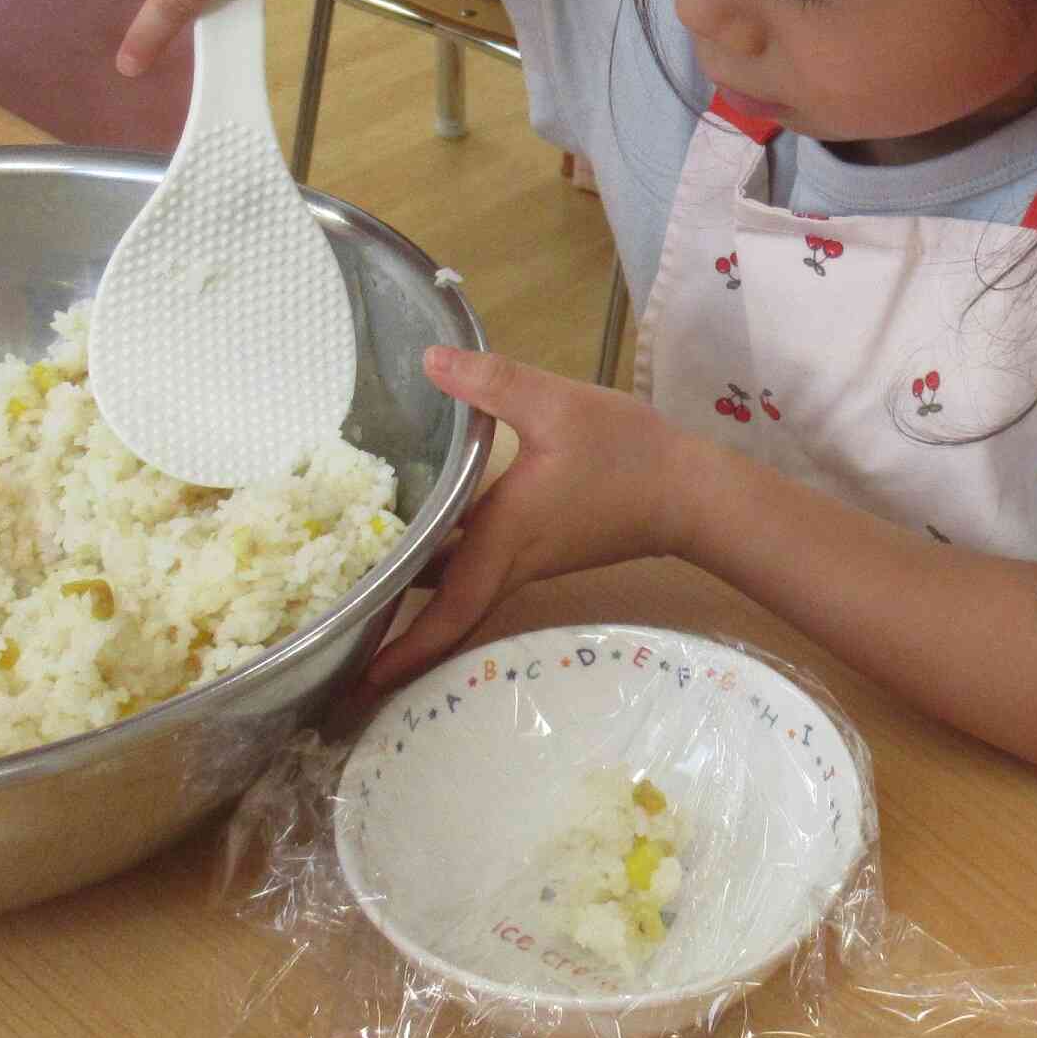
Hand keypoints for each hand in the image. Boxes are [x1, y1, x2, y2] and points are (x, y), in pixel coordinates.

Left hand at [365, 346, 691, 688]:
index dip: (406, 646)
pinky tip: (426, 545)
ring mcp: (529, 561)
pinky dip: (446, 573)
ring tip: (369, 591)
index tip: (361, 676)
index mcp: (505, 537)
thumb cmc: (626, 454)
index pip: (448, 608)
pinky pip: (482, 574)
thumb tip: (429, 360)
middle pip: (447, 613)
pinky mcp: (543, 550)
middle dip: (400, 638)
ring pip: (463, 594)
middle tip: (346, 645)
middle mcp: (511, 561)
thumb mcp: (557, 406)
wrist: (690, 492)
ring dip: (419, 602)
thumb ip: (492, 383)